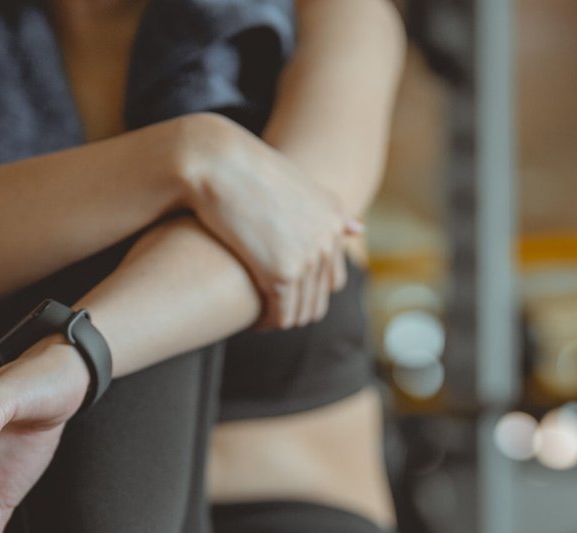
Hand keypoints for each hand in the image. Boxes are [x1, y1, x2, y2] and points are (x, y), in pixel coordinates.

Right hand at [181, 114, 360, 330]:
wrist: (217, 163)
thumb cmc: (247, 171)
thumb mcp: (299, 185)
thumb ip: (329, 211)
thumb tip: (359, 228)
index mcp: (335, 217)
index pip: (333, 279)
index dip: (308, 293)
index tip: (284, 297)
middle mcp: (328, 239)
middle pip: (318, 299)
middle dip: (294, 310)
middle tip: (268, 314)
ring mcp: (308, 257)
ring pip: (301, 311)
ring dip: (280, 320)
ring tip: (259, 319)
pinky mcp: (282, 273)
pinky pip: (281, 315)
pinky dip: (267, 324)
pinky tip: (252, 323)